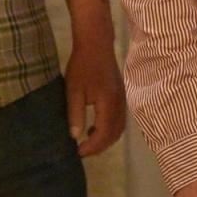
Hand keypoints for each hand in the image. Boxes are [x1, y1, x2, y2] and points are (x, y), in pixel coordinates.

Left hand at [64, 40, 125, 155]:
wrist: (96, 44)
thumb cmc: (82, 65)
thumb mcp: (73, 91)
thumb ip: (75, 114)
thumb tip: (75, 136)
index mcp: (109, 104)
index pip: (103, 134)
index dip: (91, 147)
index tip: (77, 152)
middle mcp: (120, 105)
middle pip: (114, 135)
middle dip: (99, 147)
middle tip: (82, 151)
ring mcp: (123, 100)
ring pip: (119, 128)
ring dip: (105, 139)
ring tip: (87, 142)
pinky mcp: (121, 96)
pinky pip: (119, 119)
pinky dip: (109, 129)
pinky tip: (94, 127)